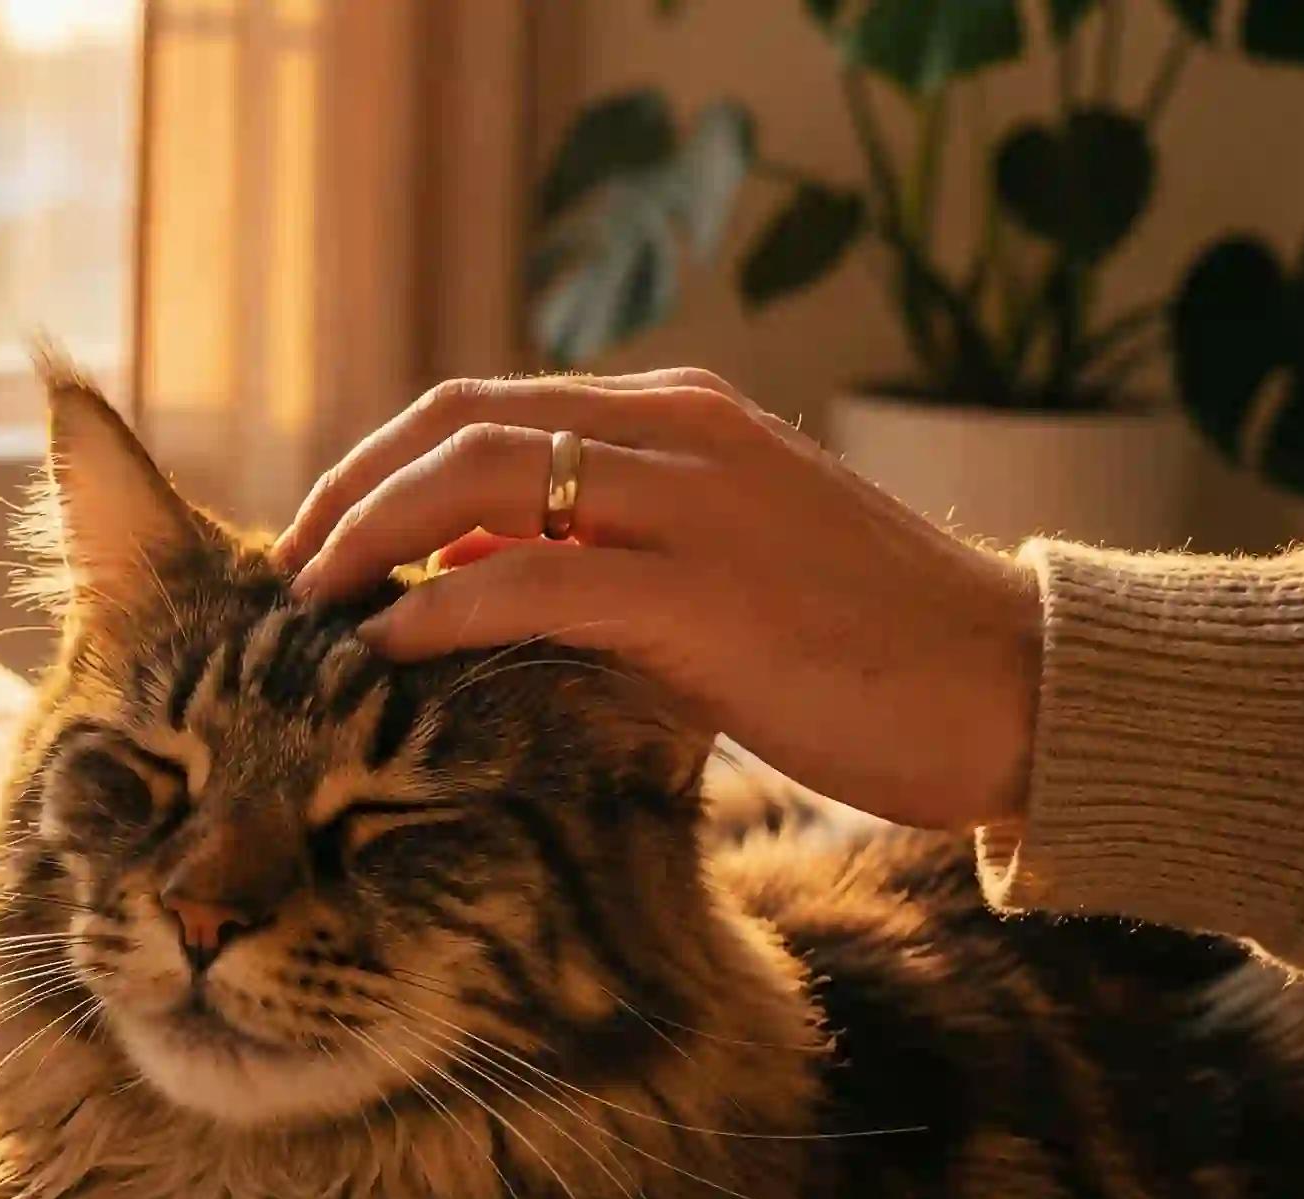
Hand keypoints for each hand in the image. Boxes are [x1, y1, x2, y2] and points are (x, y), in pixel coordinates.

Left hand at [273, 370, 1042, 829]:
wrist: (1014, 688)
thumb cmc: (861, 644)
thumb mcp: (719, 559)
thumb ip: (603, 543)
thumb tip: (459, 559)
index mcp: (679, 416)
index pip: (485, 405)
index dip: (381, 464)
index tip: (321, 533)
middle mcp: (679, 434)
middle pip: (459, 423)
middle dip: (351, 490)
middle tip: (289, 568)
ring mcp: (693, 507)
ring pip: (478, 478)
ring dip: (370, 537)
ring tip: (309, 605)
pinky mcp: (703, 598)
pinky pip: (528, 579)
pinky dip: (436, 606)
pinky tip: (383, 651)